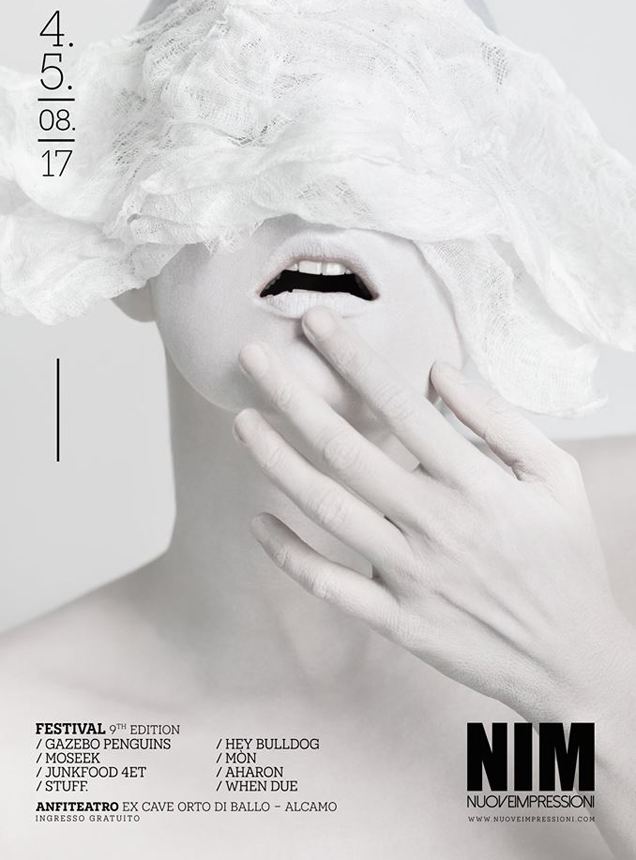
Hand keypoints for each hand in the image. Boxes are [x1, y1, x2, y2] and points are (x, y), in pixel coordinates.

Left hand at [234, 306, 620, 718]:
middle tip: (252, 356)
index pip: (400, 405)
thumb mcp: (556, 476)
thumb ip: (499, 418)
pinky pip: (329, 584)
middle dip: (292, 396)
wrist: (574, 660)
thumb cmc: (567, 557)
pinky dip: (289, 554)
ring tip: (242, 422)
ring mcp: (413, 574)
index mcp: (477, 481)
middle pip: (347, 449)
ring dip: (277, 462)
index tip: (315, 322)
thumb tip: (438, 370)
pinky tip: (257, 522)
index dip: (351, 358)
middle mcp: (437, 522)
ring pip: (328, 508)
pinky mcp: (398, 619)